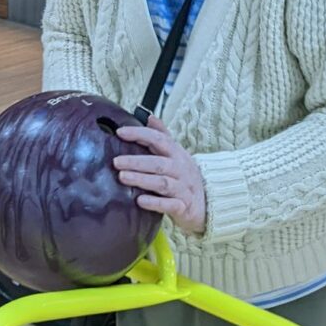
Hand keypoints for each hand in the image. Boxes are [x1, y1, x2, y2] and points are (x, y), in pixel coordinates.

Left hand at [113, 116, 206, 235]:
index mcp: (176, 154)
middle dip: (136, 161)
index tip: (120, 133)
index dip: (140, 134)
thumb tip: (149, 117)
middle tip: (116, 161)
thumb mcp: (176, 153)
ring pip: (162, 183)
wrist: (209, 200)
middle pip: (158, 163)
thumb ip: (162, 136)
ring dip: (142, 179)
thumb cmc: (184, 175)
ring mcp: (183, 189)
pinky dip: (155, 203)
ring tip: (123, 177)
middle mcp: (180, 169)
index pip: (159, 139)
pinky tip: (140, 201)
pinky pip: (169, 205)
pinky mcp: (183, 207)